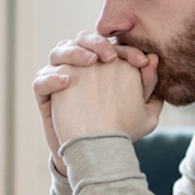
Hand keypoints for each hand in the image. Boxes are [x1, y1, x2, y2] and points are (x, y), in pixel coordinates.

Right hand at [33, 31, 160, 173]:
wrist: (94, 154)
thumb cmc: (120, 130)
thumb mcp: (143, 112)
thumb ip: (148, 86)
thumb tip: (154, 59)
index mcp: (104, 64)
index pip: (112, 46)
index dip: (127, 49)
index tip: (142, 62)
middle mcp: (81, 67)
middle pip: (82, 40)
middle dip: (97, 43)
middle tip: (111, 57)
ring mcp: (60, 78)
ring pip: (59, 52)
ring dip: (74, 52)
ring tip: (90, 62)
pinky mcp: (44, 94)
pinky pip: (40, 80)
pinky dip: (52, 78)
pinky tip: (67, 82)